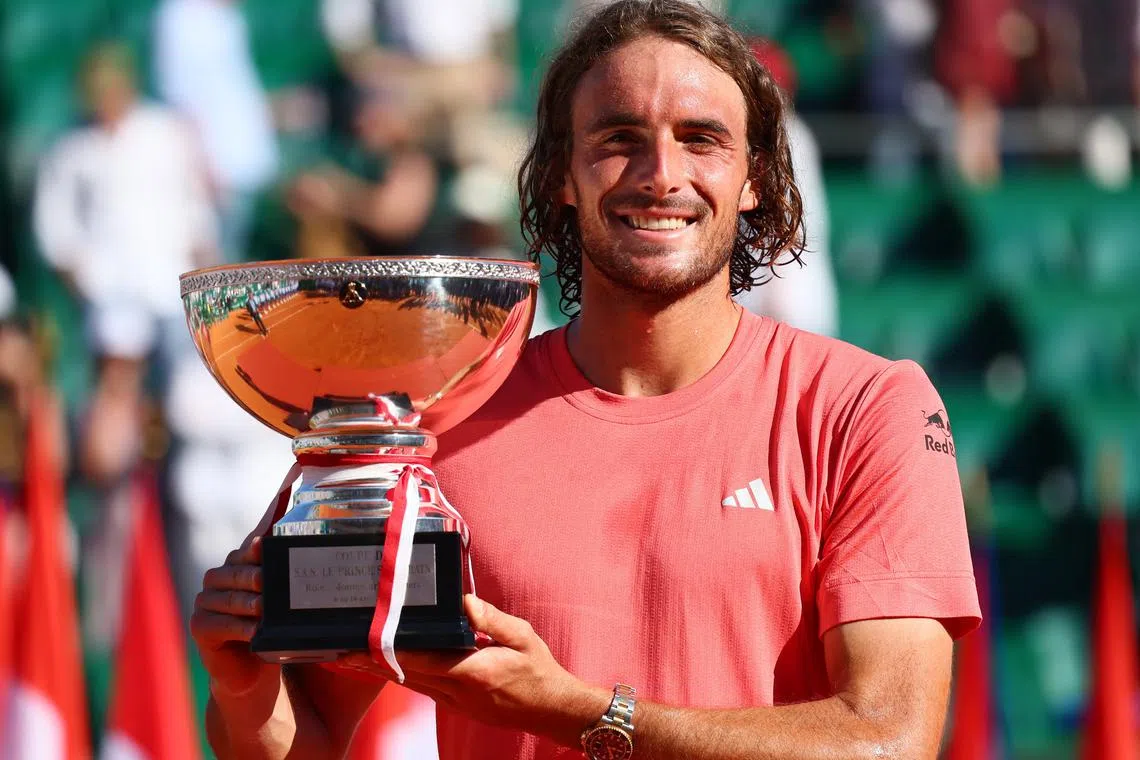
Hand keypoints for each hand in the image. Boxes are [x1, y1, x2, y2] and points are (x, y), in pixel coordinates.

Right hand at [190, 537, 278, 695]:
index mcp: (235, 565)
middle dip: (255, 576)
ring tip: (265, 608)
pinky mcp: (199, 626)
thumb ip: (282, 573)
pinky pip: (221, 624)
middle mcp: (216, 579)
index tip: (264, 542)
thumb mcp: (277, 601)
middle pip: (237, 572)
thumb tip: (300, 541)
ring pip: (230, 598)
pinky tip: (254, 631)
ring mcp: (205, 602)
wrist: (251, 670)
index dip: (256, 547)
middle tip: (268, 580)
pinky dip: (240, 627)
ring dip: (249, 603)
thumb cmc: (268, 628)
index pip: (247, 550)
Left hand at [338, 595, 608, 742]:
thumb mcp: (521, 636)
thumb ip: (490, 619)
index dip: (390, 650)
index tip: (365, 640)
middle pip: (404, 674)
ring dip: (378, 671)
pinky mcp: (455, 704)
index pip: (421, 660)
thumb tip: (464, 602)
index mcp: (472, 672)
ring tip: (349, 657)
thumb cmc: (538, 670)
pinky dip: (397, 676)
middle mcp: (456, 691)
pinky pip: (419, 688)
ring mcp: (454, 701)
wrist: (551, 709)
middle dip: (371, 662)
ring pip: (407, 683)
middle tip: (339, 649)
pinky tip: (382, 669)